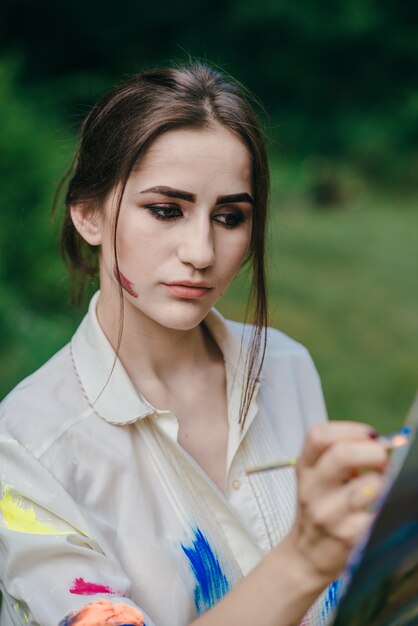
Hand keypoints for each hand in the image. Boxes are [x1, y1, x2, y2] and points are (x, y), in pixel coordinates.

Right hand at [284, 421, 387, 587]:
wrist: (306, 555)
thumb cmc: (321, 508)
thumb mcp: (318, 477)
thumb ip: (341, 456)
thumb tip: (383, 443)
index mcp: (305, 467)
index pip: (319, 435)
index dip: (350, 429)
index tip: (370, 435)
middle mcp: (312, 488)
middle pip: (343, 455)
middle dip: (374, 452)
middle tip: (384, 460)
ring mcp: (328, 513)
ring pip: (368, 486)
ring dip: (384, 482)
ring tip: (384, 486)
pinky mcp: (347, 537)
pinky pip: (378, 514)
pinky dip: (387, 506)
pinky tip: (383, 507)